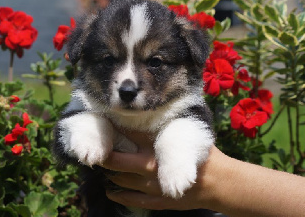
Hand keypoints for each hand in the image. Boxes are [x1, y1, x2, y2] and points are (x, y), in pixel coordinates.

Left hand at [101, 129, 218, 210]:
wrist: (219, 183)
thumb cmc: (203, 155)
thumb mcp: (185, 135)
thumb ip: (166, 127)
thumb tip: (149, 114)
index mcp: (157, 147)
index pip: (129, 135)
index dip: (113, 129)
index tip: (102, 124)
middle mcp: (150, 167)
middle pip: (118, 161)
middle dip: (103, 156)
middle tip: (94, 151)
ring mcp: (152, 186)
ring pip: (122, 181)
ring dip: (109, 175)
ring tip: (102, 169)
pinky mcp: (158, 201)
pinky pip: (133, 200)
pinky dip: (119, 196)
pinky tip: (111, 192)